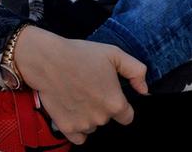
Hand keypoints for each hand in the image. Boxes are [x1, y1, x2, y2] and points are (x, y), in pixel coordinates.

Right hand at [13, 27, 147, 144]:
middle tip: (89, 87)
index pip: (127, 116)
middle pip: (108, 119)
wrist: (47, 60)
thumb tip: (144, 90)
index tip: (109, 94)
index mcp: (115, 103)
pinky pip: (79, 136)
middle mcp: (101, 118)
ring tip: (77, 94)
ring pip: (93, 126)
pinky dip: (77, 127)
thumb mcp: (114, 54)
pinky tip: (72, 109)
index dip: (120, 104)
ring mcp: (83, 125)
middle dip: (102, 106)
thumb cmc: (80, 55)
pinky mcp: (67, 128)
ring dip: (89, 115)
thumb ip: (136, 71)